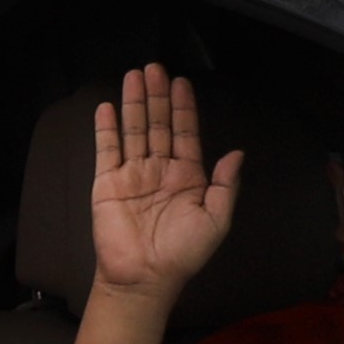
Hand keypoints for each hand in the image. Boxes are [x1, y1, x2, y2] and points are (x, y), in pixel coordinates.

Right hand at [81, 64, 243, 304]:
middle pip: (158, 125)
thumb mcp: (216, 220)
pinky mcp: (107, 183)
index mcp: (188, 177)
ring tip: (134, 76)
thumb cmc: (184, 252)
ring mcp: (132, 175)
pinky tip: (107, 108)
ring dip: (134, 103)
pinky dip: (107, 129)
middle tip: (155, 68)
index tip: (181, 83)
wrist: (145, 276)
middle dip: (157, 96)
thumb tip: (236, 152)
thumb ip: (225, 185)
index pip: (185, 133)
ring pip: (134, 131)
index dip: (184, 108)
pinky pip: (107, 150)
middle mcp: (159, 170)